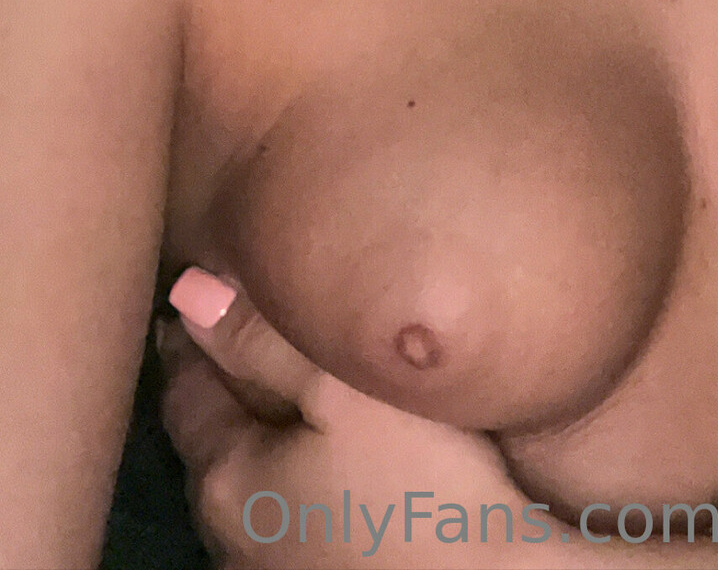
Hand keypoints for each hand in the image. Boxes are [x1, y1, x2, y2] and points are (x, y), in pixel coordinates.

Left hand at [156, 268, 534, 567]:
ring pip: (249, 493)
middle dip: (223, 395)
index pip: (185, 396)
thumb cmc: (416, 481)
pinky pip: (285, 523)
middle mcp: (230, 541)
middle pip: (212, 448)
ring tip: (281, 401)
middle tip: (235, 342)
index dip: (189, 344)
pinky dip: (290, 487)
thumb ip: (262, 343)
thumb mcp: (340, 392)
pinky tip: (323, 474)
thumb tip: (188, 292)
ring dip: (258, 446)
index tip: (188, 303)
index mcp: (227, 480)